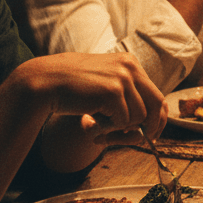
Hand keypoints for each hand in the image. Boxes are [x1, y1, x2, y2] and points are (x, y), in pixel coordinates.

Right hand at [23, 52, 166, 140]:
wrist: (44, 82)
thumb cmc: (72, 88)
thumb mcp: (104, 84)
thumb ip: (124, 97)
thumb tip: (146, 125)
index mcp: (130, 63)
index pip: (155, 93)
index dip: (157, 116)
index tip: (153, 132)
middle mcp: (130, 67)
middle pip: (156, 103)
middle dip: (152, 125)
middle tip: (143, 139)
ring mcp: (123, 78)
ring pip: (139, 116)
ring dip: (120, 126)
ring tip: (98, 122)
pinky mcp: (113, 91)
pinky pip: (123, 121)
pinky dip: (109, 127)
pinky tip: (91, 119)